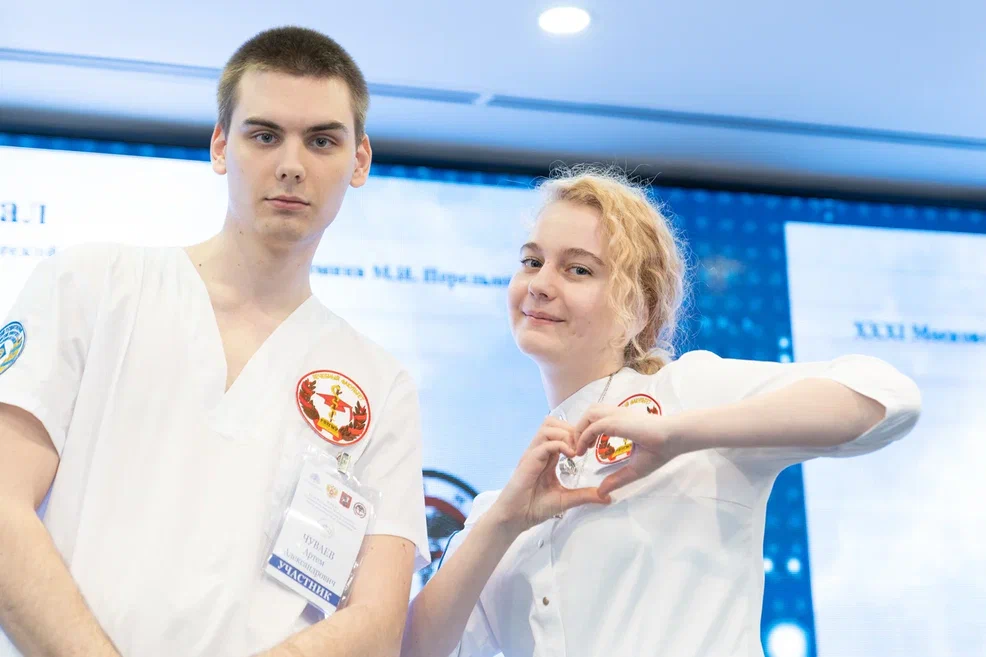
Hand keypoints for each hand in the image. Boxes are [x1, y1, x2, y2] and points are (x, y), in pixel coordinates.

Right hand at [490, 417, 610, 535]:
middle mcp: (539, 451)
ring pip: (548, 427)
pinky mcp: (528, 461)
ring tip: (576, 450)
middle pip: (553, 423)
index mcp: (547, 457)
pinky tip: (570, 455)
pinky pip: (544, 443)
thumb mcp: (566, 499)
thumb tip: (606, 497)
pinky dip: (559, 445)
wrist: (515, 518)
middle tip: (583, 446)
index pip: (560, 432)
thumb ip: (584, 495)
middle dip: (572, 429)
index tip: (589, 447)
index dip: (576, 434)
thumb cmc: (534, 507)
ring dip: (565, 434)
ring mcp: (532, 454)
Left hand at [573, 404, 685, 496]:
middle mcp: (618, 414)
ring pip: (589, 413)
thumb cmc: (660, 450)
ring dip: (580, 429)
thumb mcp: (634, 469)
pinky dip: (585, 436)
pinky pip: (594, 426)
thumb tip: (602, 493)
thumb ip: (617, 479)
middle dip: (579, 427)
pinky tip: (584, 450)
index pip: (597, 418)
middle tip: (578, 448)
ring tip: (580, 448)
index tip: (584, 450)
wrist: (675, 439)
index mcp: (622, 421)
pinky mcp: (618, 421)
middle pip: (589, 412)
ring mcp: (618, 415)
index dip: (586, 431)